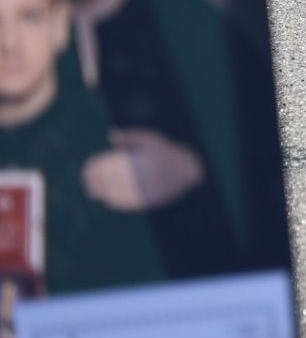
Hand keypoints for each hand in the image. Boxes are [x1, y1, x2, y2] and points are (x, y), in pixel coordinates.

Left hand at [83, 129, 205, 209]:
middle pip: (111, 179)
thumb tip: (111, 134)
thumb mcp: (151, 138)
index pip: (110, 164)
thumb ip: (131, 136)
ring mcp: (145, 189)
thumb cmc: (165, 151)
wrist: (188, 169)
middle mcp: (141, 175)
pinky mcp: (150, 200)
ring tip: (93, 192)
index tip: (87, 168)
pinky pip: (128, 203)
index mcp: (139, 159)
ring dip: (102, 192)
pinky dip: (116, 202)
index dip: (96, 167)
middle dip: (95, 180)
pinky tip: (108, 200)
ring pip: (118, 192)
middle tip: (86, 180)